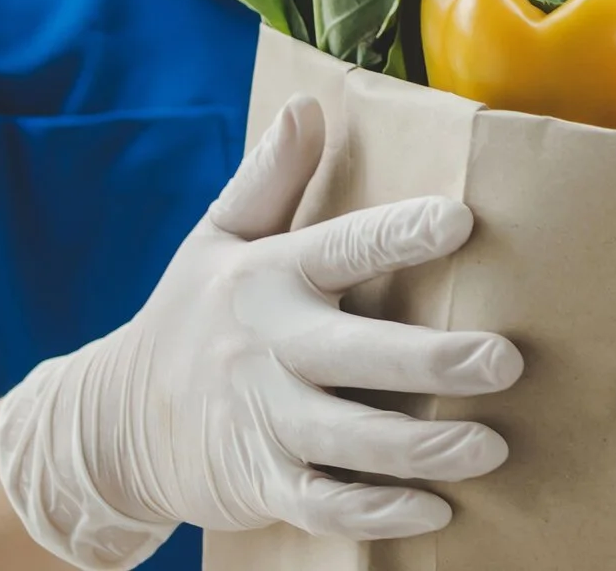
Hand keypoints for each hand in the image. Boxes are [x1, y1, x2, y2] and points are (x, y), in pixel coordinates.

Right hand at [0, 97, 521, 570]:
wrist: (110, 421)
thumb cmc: (192, 316)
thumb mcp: (217, 238)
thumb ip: (271, 177)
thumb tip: (311, 104)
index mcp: (265, 277)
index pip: (339, 247)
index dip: (397, 234)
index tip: (461, 219)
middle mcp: (265, 349)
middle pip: (352, 356)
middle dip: (428, 360)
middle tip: (504, 360)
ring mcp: (260, 421)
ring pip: (347, 439)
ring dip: (420, 448)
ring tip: (489, 447)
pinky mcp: (258, 482)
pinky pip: (322, 503)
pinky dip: (375, 510)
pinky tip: (434, 508)